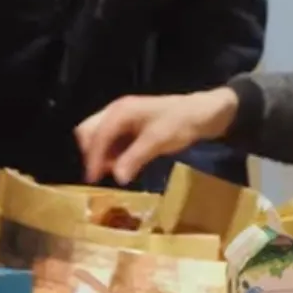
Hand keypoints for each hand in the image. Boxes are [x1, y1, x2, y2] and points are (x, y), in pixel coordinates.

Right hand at [74, 89, 238, 184]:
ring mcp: (123, 117)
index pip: (96, 135)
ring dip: (101, 154)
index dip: (92, 158)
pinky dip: (111, 152)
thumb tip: (116, 178)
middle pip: (89, 131)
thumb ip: (135, 158)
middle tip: (100, 175)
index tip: (92, 180)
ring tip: (111, 172)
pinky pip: (111, 139)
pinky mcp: (130, 125)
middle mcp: (117, 111)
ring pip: (99, 135)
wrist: (203, 113)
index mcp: (121, 112)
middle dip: (91, 153)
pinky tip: (121, 165)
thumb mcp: (158, 141)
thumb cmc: (180, 123)